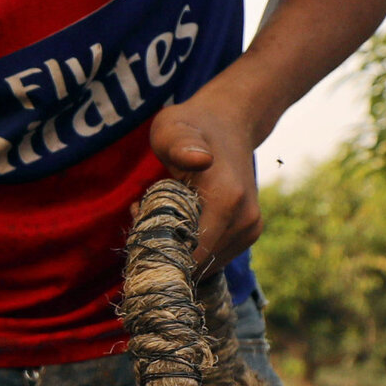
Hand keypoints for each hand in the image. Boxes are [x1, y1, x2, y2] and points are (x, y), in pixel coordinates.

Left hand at [149, 94, 263, 272]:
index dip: (158, 255)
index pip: (190, 258)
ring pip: (203, 263)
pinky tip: (176, 218)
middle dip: (163, 250)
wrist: (231, 122)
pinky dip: (190, 245)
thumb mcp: (174, 128)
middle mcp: (245, 221)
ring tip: (157, 211)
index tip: (136, 226)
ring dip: (175, 247)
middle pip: (194, 264)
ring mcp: (250, 230)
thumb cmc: (192, 125)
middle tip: (140, 214)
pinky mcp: (248, 234)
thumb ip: (180, 144)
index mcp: (228, 200)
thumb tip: (199, 160)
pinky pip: (212, 255)